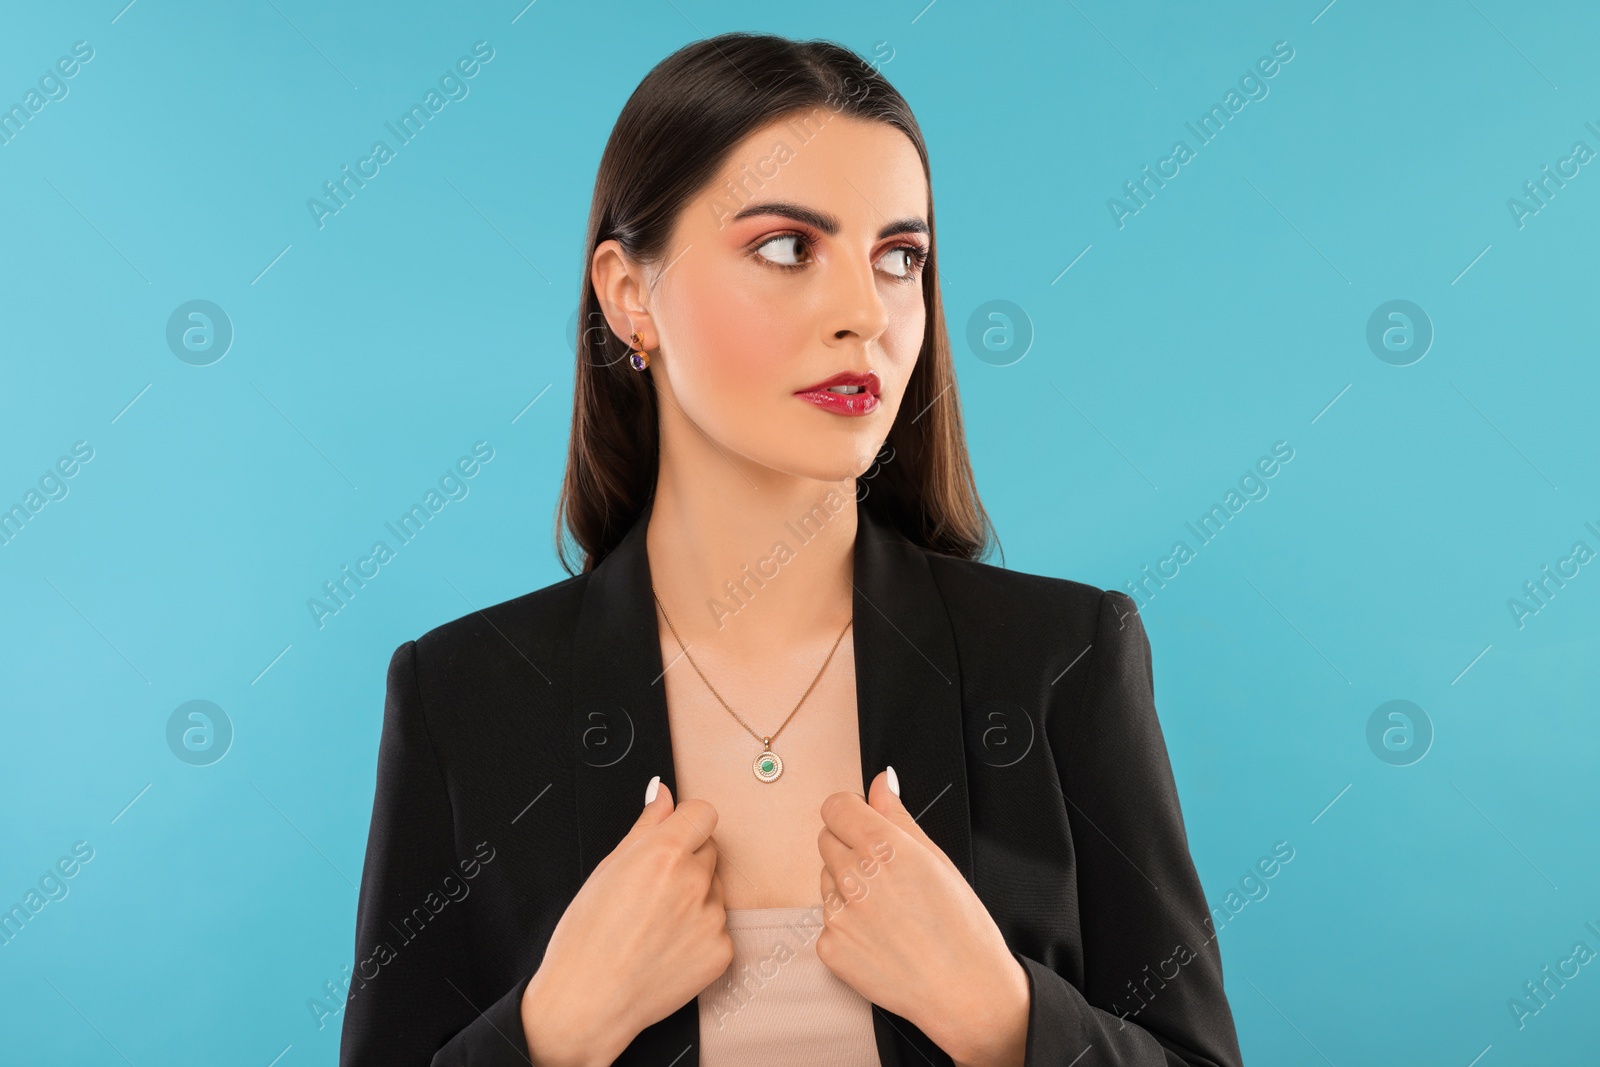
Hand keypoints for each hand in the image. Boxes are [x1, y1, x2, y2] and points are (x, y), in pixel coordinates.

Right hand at [522, 777, 731, 1065]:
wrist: (588, 1003)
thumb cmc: (586, 939)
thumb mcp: (607, 869)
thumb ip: (645, 826)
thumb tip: (663, 792)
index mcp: (664, 853)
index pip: (703, 813)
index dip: (686, 825)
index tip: (674, 838)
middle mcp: (694, 881)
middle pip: (709, 851)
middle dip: (688, 862)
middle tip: (653, 891)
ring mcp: (712, 918)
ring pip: (714, 890)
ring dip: (695, 898)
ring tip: (656, 925)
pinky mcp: (722, 951)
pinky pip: (718, 927)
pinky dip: (699, 934)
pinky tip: (668, 948)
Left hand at [815, 769, 1029, 1066]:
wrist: (965, 991)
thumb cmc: (962, 928)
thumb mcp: (937, 860)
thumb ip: (899, 816)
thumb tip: (881, 782)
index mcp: (884, 848)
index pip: (835, 807)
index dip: (851, 813)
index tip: (863, 823)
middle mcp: (855, 877)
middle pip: (826, 840)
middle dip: (849, 848)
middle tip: (885, 875)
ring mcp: (838, 914)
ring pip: (826, 880)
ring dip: (846, 887)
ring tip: (887, 911)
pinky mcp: (829, 947)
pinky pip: (827, 921)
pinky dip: (847, 926)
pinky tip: (879, 938)